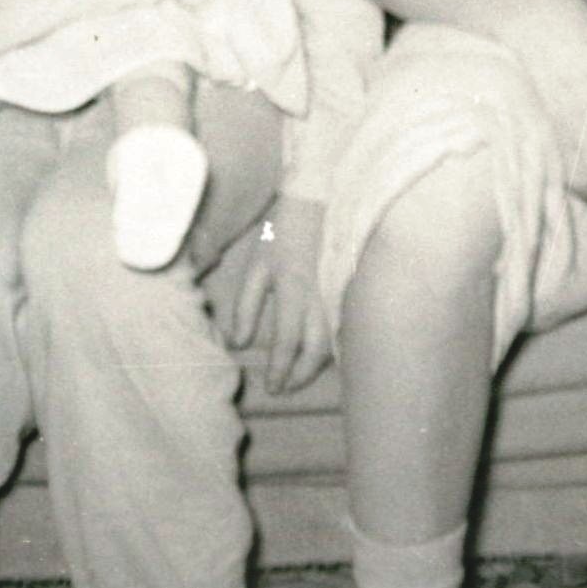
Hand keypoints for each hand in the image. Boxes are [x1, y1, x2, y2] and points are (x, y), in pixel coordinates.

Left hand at [226, 194, 329, 393]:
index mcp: (293, 289)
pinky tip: (322, 352)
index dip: (280, 369)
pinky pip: (343, 326)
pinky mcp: (348, 288)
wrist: (318, 200)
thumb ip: (246, 306)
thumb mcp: (256, 265)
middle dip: (300, 376)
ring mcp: (337, 292)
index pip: (287, 342)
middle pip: (315, 350)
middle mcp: (319, 296)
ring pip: (334, 341)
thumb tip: (238, 343)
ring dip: (317, 365)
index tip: (271, 386)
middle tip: (284, 387)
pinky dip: (333, 345)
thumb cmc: (282, 232)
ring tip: (300, 374)